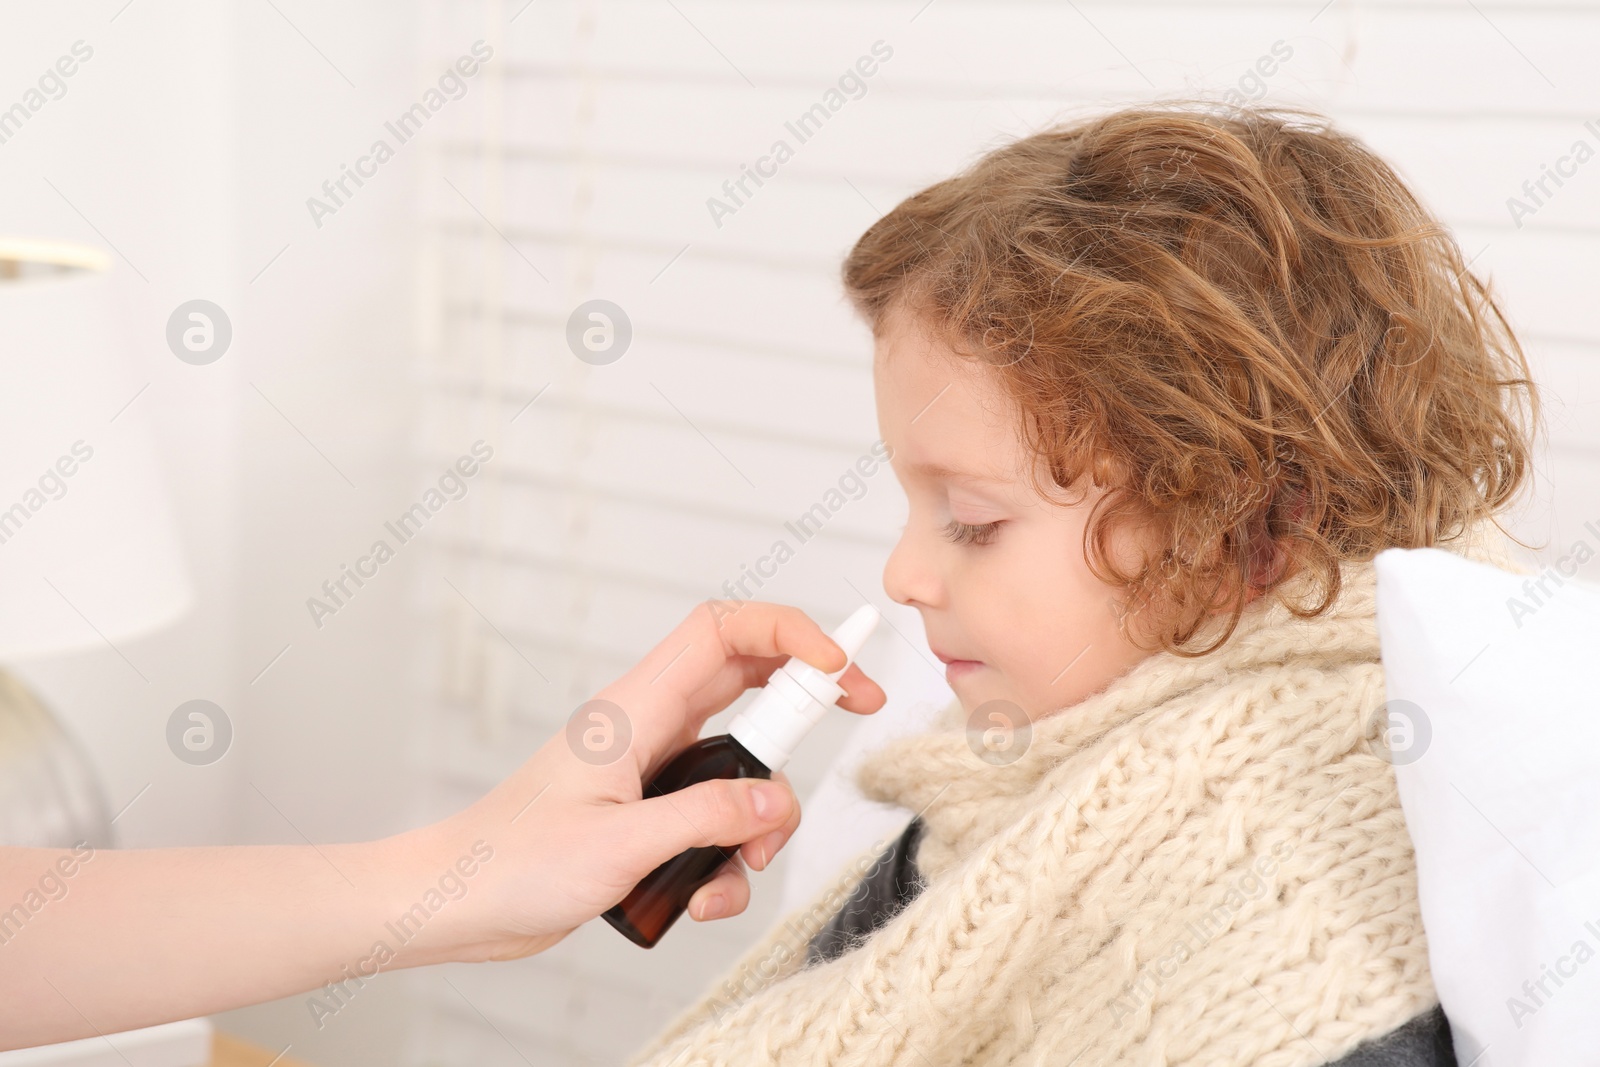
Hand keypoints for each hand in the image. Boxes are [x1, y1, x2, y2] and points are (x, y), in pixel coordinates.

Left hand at [401, 600, 885, 962]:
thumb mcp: (619, 845)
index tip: (838, 666)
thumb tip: (775, 803)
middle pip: (752, 681)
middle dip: (808, 704)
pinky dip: (727, 857)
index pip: (722, 631)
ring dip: (762, 815)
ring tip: (741, 864)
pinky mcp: (653, 810)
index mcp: (636, 708)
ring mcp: (655, 767)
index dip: (787, 630)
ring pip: (745, 763)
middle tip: (863, 713)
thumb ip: (704, 819)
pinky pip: (718, 817)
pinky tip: (702, 898)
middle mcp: (652, 726)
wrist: (458, 904)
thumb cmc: (511, 864)